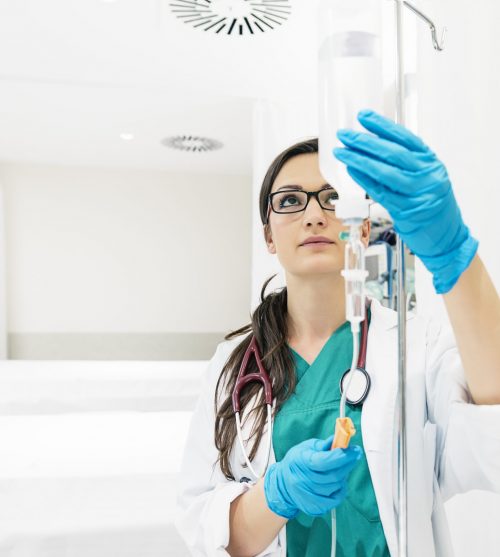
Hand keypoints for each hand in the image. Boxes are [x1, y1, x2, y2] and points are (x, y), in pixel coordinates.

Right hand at [263, 435, 361, 518]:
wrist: (283, 484)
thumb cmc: (296, 462)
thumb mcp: (307, 447)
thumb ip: (324, 445)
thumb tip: (340, 440)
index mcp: (302, 462)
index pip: (325, 461)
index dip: (342, 456)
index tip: (355, 450)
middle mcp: (304, 480)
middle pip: (334, 475)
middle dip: (348, 464)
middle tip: (354, 456)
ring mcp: (308, 495)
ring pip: (336, 487)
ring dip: (343, 476)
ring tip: (340, 469)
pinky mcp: (314, 507)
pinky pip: (335, 499)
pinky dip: (340, 490)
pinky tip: (338, 483)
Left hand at [333, 109, 478, 293]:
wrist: (446, 236)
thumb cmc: (431, 203)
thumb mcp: (426, 177)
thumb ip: (407, 163)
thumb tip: (373, 145)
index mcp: (431, 162)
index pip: (405, 138)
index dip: (383, 126)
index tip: (363, 117)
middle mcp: (427, 175)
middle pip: (392, 153)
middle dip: (365, 142)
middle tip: (345, 135)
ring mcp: (418, 193)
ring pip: (384, 172)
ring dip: (359, 160)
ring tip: (342, 152)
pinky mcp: (407, 211)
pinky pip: (381, 192)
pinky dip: (364, 180)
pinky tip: (351, 170)